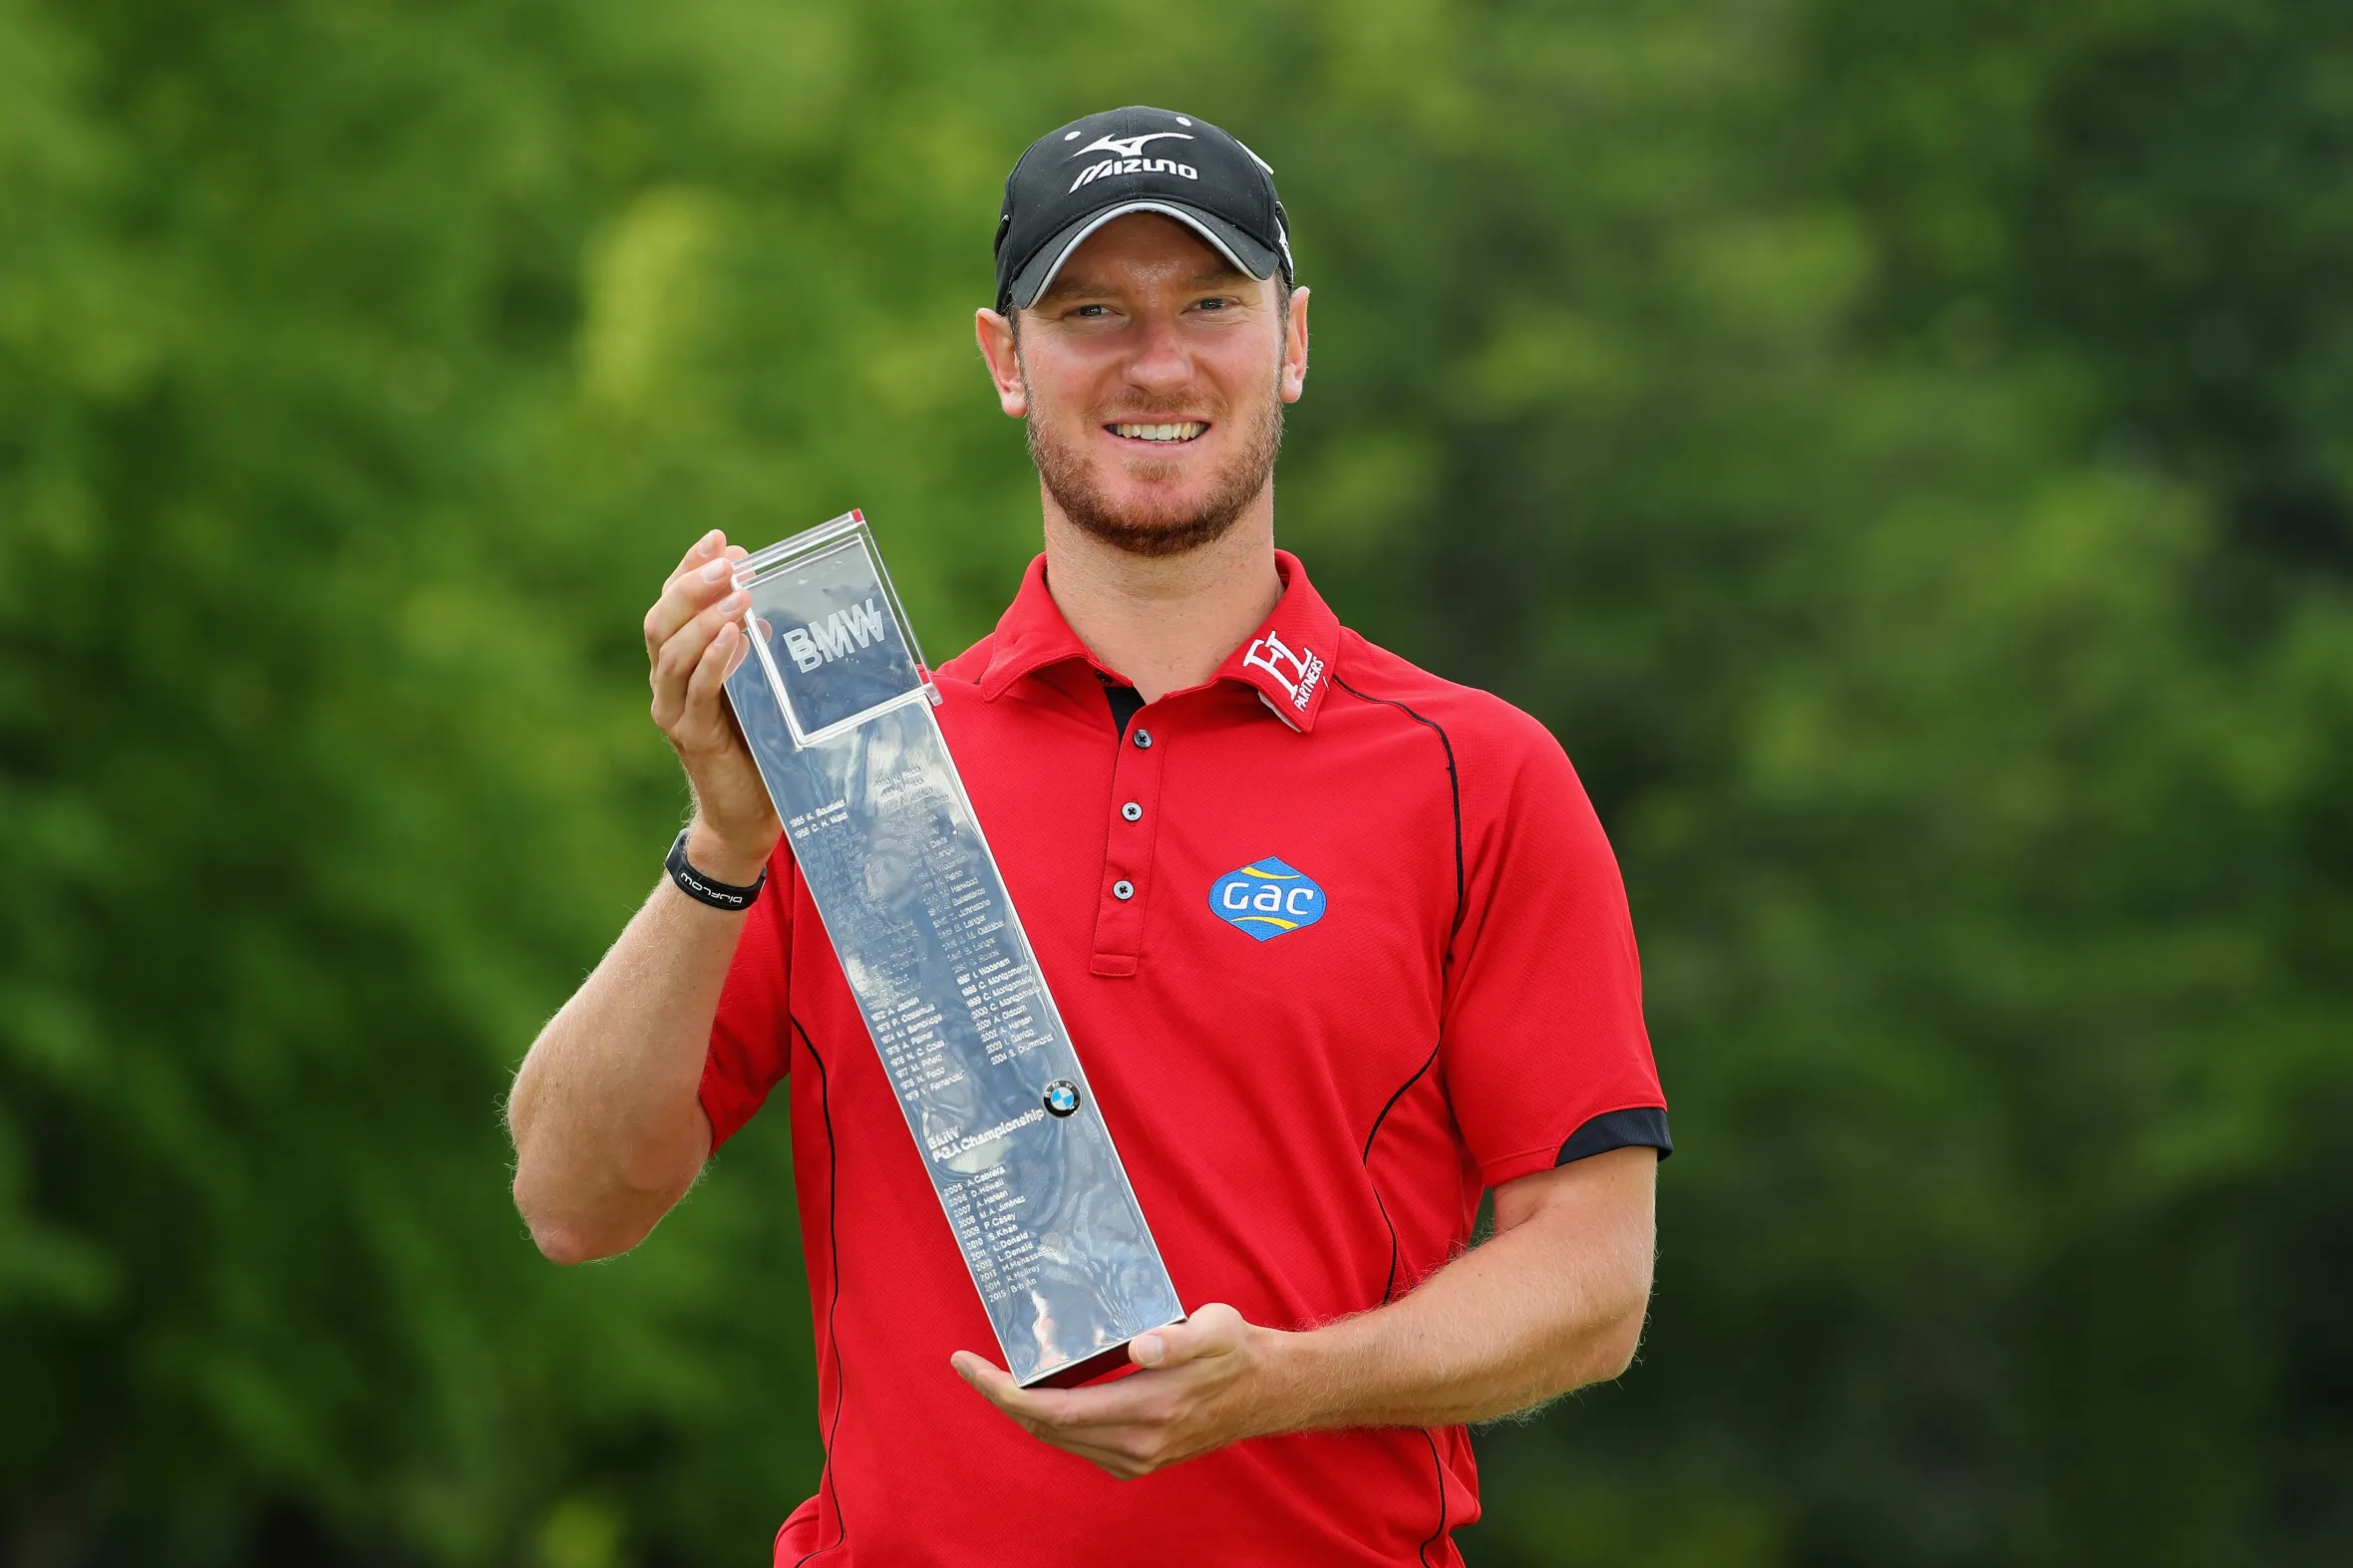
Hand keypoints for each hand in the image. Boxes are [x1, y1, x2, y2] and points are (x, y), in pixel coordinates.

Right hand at [645, 529, 779, 882]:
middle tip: (728, 562)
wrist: (749, 815)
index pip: (673, 604)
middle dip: (692, 584)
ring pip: (673, 653)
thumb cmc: (761, 746)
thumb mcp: (764, 688)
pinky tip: (737, 637)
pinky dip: (715, 661)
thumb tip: (777, 608)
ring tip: (738, 594)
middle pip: (662, 621)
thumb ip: (763, 652)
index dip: (689, 568)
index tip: (719, 539)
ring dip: (706, 618)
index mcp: (681, 663)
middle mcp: (667, 683)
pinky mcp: (692, 737)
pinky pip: (697, 692)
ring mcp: (673, 711)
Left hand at [950, 1303, 1286, 1479]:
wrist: (1268, 1391)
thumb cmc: (1237, 1351)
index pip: (1053, 1411)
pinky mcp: (1140, 1460)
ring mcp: (1138, 1458)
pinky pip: (1079, 1444)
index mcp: (1148, 1409)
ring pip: (1059, 1439)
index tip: (968, 1363)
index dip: (1003, 1391)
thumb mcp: (1216, 1328)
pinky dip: (1051, 1421)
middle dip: (1002, 1398)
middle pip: (1045, 1429)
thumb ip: (1179, 1338)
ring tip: (1000, 1373)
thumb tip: (1141, 1346)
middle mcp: (1137, 1444)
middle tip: (970, 1363)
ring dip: (1024, 1411)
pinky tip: (1043, 1392)